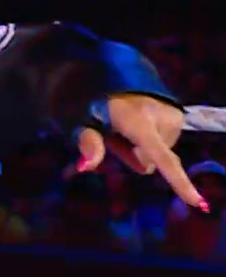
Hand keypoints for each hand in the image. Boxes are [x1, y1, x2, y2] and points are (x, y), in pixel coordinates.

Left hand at [77, 95, 205, 209]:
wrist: (110, 74)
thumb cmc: (88, 102)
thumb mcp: (79, 121)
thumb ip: (86, 143)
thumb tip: (84, 166)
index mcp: (137, 120)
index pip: (160, 158)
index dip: (178, 182)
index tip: (196, 202)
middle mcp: (161, 117)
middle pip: (147, 162)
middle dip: (128, 155)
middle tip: (111, 133)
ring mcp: (173, 115)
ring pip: (157, 154)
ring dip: (138, 146)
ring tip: (123, 125)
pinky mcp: (177, 114)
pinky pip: (163, 143)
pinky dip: (149, 138)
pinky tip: (136, 123)